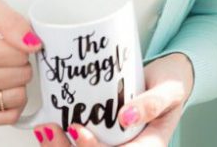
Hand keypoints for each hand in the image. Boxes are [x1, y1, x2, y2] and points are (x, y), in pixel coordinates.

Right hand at [0, 0, 42, 125]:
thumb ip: (12, 21)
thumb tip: (32, 44)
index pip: (18, 54)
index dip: (22, 44)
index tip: (10, 41)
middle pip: (21, 75)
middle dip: (21, 63)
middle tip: (7, 55)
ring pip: (19, 97)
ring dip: (19, 82)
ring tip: (5, 70)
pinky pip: (11, 116)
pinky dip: (14, 101)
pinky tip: (3, 87)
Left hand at [31, 53, 193, 144]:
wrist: (168, 77)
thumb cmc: (171, 83)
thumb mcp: (170, 89)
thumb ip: (153, 103)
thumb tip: (127, 117)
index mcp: (148, 146)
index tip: (77, 131)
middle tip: (48, 131)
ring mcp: (115, 143)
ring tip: (45, 130)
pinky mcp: (104, 133)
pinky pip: (81, 143)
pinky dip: (63, 139)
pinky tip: (47, 127)